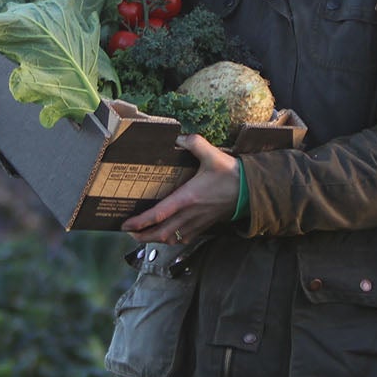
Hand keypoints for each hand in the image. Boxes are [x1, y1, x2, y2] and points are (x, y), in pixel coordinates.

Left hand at [122, 134, 239, 246]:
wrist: (250, 189)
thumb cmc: (230, 173)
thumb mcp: (212, 154)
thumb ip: (194, 143)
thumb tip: (178, 137)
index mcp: (188, 198)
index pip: (159, 214)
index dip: (140, 222)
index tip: (126, 224)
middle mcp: (190, 214)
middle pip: (161, 233)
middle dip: (143, 235)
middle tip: (129, 233)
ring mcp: (197, 222)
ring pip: (172, 238)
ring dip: (156, 239)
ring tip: (144, 235)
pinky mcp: (205, 225)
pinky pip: (185, 238)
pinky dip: (172, 239)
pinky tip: (167, 235)